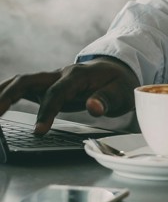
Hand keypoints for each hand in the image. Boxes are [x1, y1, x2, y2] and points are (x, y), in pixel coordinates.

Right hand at [0, 57, 138, 133]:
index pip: (57, 92)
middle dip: (8, 96)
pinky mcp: (46, 86)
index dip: (47, 110)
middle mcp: (60, 73)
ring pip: (21, 81)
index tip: (40, 131)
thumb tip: (93, 108)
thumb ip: (107, 99)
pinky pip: (22, 88)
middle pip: (28, 80)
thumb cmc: (119, 83)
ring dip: (2, 93)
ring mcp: (51, 78)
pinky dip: (6, 94)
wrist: (117, 70)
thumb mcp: (122, 92)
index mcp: (78, 75)